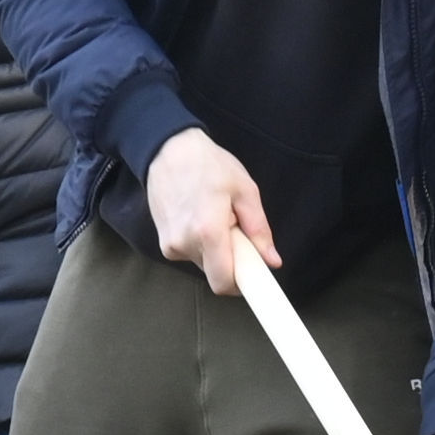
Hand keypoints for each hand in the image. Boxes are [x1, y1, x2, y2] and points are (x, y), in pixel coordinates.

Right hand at [147, 129, 275, 287]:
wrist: (168, 150)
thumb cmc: (208, 164)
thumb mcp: (244, 190)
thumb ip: (259, 229)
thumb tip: (272, 260)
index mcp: (208, 231)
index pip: (224, 282)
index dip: (242, 285)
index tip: (255, 279)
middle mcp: (185, 244)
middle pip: (216, 273)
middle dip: (231, 260)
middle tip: (235, 230)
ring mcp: (170, 245)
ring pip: (204, 264)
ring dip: (216, 249)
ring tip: (215, 217)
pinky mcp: (163, 243)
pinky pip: (190, 254)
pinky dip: (201, 244)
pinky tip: (199, 217)